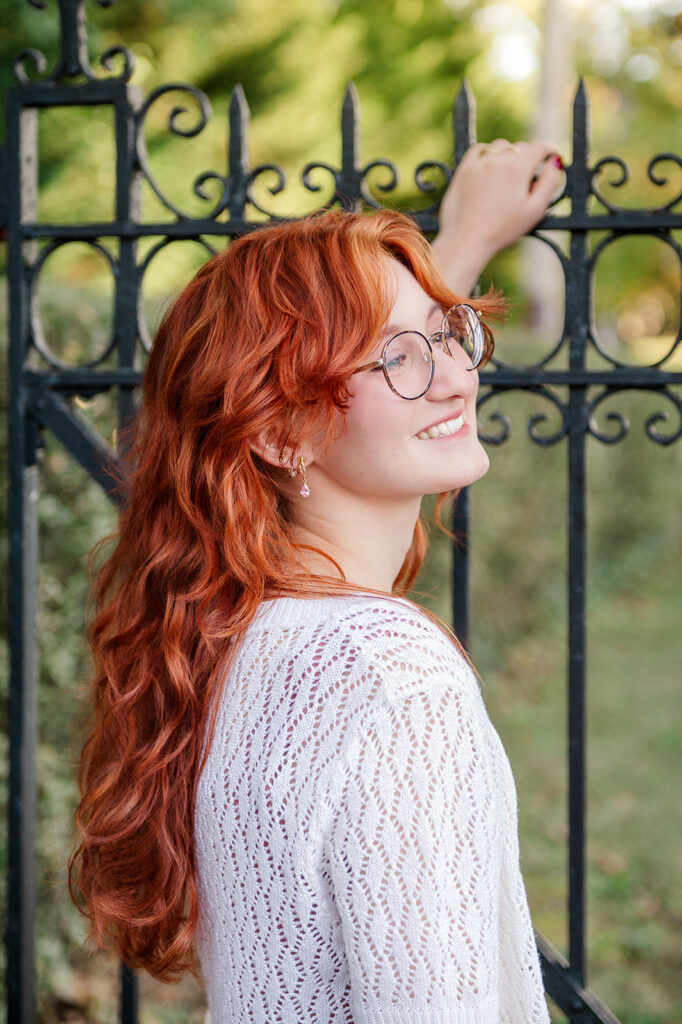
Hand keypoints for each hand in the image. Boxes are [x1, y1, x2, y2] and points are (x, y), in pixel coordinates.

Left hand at [431, 138, 564, 294]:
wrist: (467, 241)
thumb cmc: (501, 230)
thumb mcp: (534, 211)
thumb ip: (550, 182)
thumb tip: (556, 161)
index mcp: (518, 170)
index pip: (539, 147)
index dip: (549, 149)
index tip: (552, 154)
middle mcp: (498, 161)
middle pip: (520, 148)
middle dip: (528, 157)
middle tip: (528, 176)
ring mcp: (479, 164)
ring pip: (500, 146)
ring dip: (508, 154)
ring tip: (508, 174)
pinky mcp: (464, 170)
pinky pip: (479, 150)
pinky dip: (488, 153)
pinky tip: (490, 166)